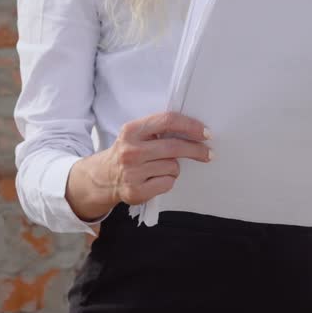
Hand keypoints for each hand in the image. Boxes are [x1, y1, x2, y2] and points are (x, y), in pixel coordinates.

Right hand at [66, 111, 212, 221]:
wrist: (103, 177)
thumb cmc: (128, 153)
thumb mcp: (136, 135)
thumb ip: (159, 129)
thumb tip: (195, 131)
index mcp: (131, 130)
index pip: (167, 120)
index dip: (190, 126)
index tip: (205, 133)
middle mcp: (130, 150)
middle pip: (174, 147)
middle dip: (196, 150)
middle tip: (208, 153)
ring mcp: (132, 172)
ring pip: (173, 167)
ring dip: (174, 167)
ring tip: (160, 167)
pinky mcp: (136, 191)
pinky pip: (168, 183)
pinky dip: (168, 181)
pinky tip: (155, 179)